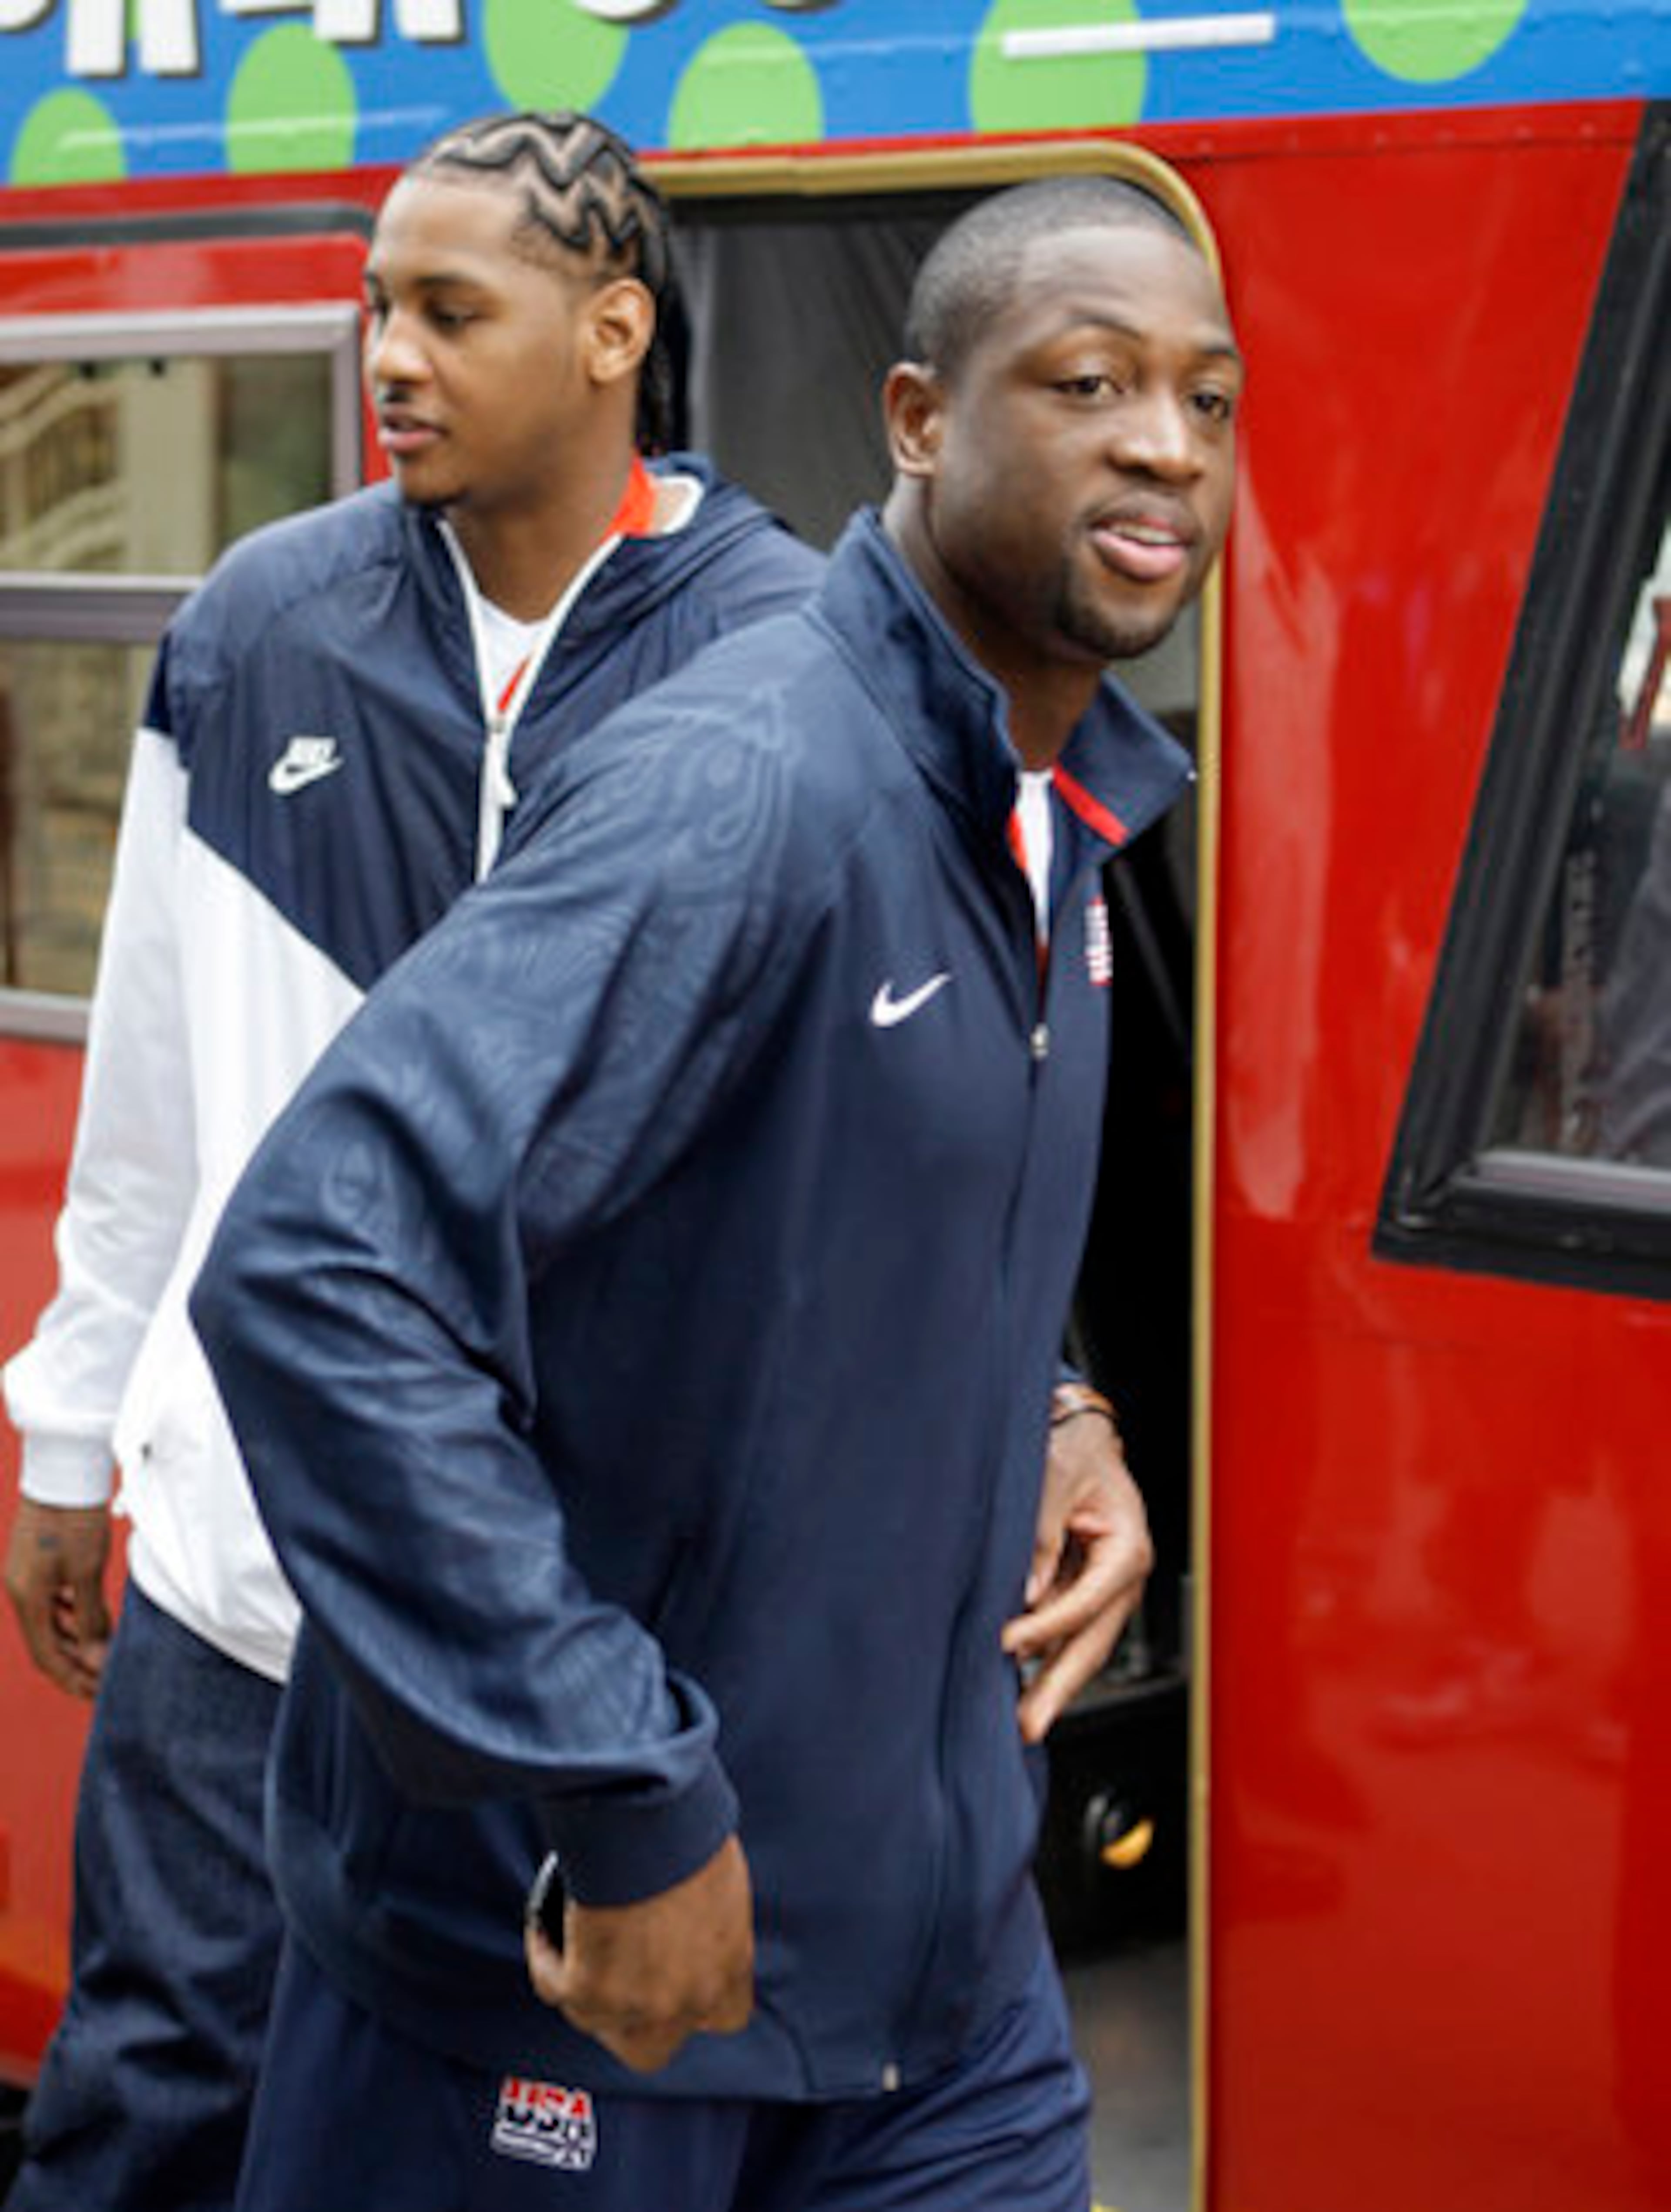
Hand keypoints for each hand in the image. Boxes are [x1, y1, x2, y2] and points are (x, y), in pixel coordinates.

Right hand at [5, 1495, 113, 1698]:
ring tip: (102, 1655)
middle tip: (105, 1680)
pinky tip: (89, 1621)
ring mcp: (25, 1577)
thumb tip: (97, 1658)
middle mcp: (20, 1591)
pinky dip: (70, 1617)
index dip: (74, 1679)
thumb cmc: (76, 1518)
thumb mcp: (88, 1570)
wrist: (62, 1470)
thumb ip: (91, 1617)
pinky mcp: (35, 1563)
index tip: (101, 1693)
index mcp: (28, 1598)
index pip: (48, 1657)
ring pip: (49, 1623)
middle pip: (46, 1643)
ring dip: (74, 1642)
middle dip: (76, 1665)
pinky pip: (51, 1602)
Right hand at [524, 1835, 753, 2073]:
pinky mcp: (589, 1991)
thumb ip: (708, 1921)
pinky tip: (544, 1925)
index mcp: (729, 1969)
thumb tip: (683, 1922)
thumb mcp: (720, 1880)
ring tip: (574, 1938)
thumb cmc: (687, 1829)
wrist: (652, 1815)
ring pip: (594, 2019)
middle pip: (649, 2049)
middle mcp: (688, 2001)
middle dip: (627, 2023)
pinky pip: (553, 1986)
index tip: (673, 1975)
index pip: (726, 2017)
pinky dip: (545, 1957)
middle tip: (611, 1974)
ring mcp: (638, 2005)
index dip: (694, 2003)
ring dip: (582, 1986)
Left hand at [1003, 1405, 1153, 1743]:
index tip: (1007, 1644)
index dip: (1048, 1625)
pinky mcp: (1080, 1591)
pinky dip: (1043, 1657)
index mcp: (1128, 1547)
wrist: (1080, 1435)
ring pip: (1078, 1646)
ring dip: (1050, 1683)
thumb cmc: (1075, 1449)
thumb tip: (1028, 1594)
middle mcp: (1122, 1576)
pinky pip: (1063, 1632)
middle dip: (1060, 1687)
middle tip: (1028, 1726)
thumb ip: (1044, 1533)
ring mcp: (1103, 1589)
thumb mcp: (1056, 1476)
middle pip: (1093, 1642)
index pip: (1089, 1600)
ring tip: (1019, 1721)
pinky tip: (1018, 1686)